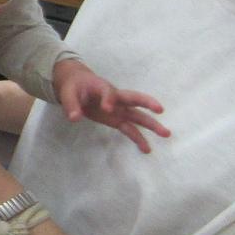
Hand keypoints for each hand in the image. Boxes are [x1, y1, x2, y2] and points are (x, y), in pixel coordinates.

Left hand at [52, 59, 169, 152]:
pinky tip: (147, 149)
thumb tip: (74, 118)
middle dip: (147, 103)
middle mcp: (116, 98)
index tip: (107, 108)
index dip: (109, 99)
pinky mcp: (116, 119)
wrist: (77, 85)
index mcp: (103, 88)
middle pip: (134, 99)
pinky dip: (138, 138)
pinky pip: (130, 129)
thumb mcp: (68, 93)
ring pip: (137, 116)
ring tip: (166, 134)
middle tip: (160, 109)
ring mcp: (118, 109)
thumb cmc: (74, 86)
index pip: (109, 92)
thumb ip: (71, 105)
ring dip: (151, 125)